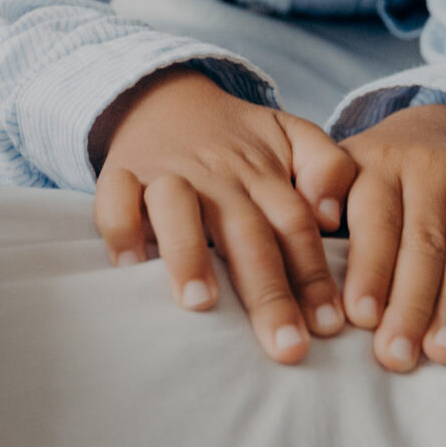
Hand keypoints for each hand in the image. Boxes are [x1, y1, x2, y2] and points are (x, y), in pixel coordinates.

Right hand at [90, 67, 358, 363]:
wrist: (165, 98)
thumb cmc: (238, 139)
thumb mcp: (293, 135)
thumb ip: (329, 168)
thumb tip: (332, 217)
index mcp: (264, 174)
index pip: (296, 225)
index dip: (314, 276)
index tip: (330, 327)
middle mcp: (217, 177)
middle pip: (246, 233)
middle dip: (268, 292)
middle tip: (287, 347)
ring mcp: (166, 174)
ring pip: (177, 208)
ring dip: (189, 253)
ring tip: (202, 303)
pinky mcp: (120, 173)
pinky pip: (113, 198)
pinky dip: (120, 228)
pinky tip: (129, 266)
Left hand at [337, 101, 445, 371]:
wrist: (435, 130)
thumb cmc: (373, 180)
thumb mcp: (338, 179)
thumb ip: (317, 211)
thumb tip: (294, 260)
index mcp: (375, 164)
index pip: (375, 223)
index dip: (370, 271)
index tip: (361, 318)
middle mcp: (425, 165)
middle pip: (421, 242)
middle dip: (409, 304)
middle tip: (397, 355)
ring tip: (443, 352)